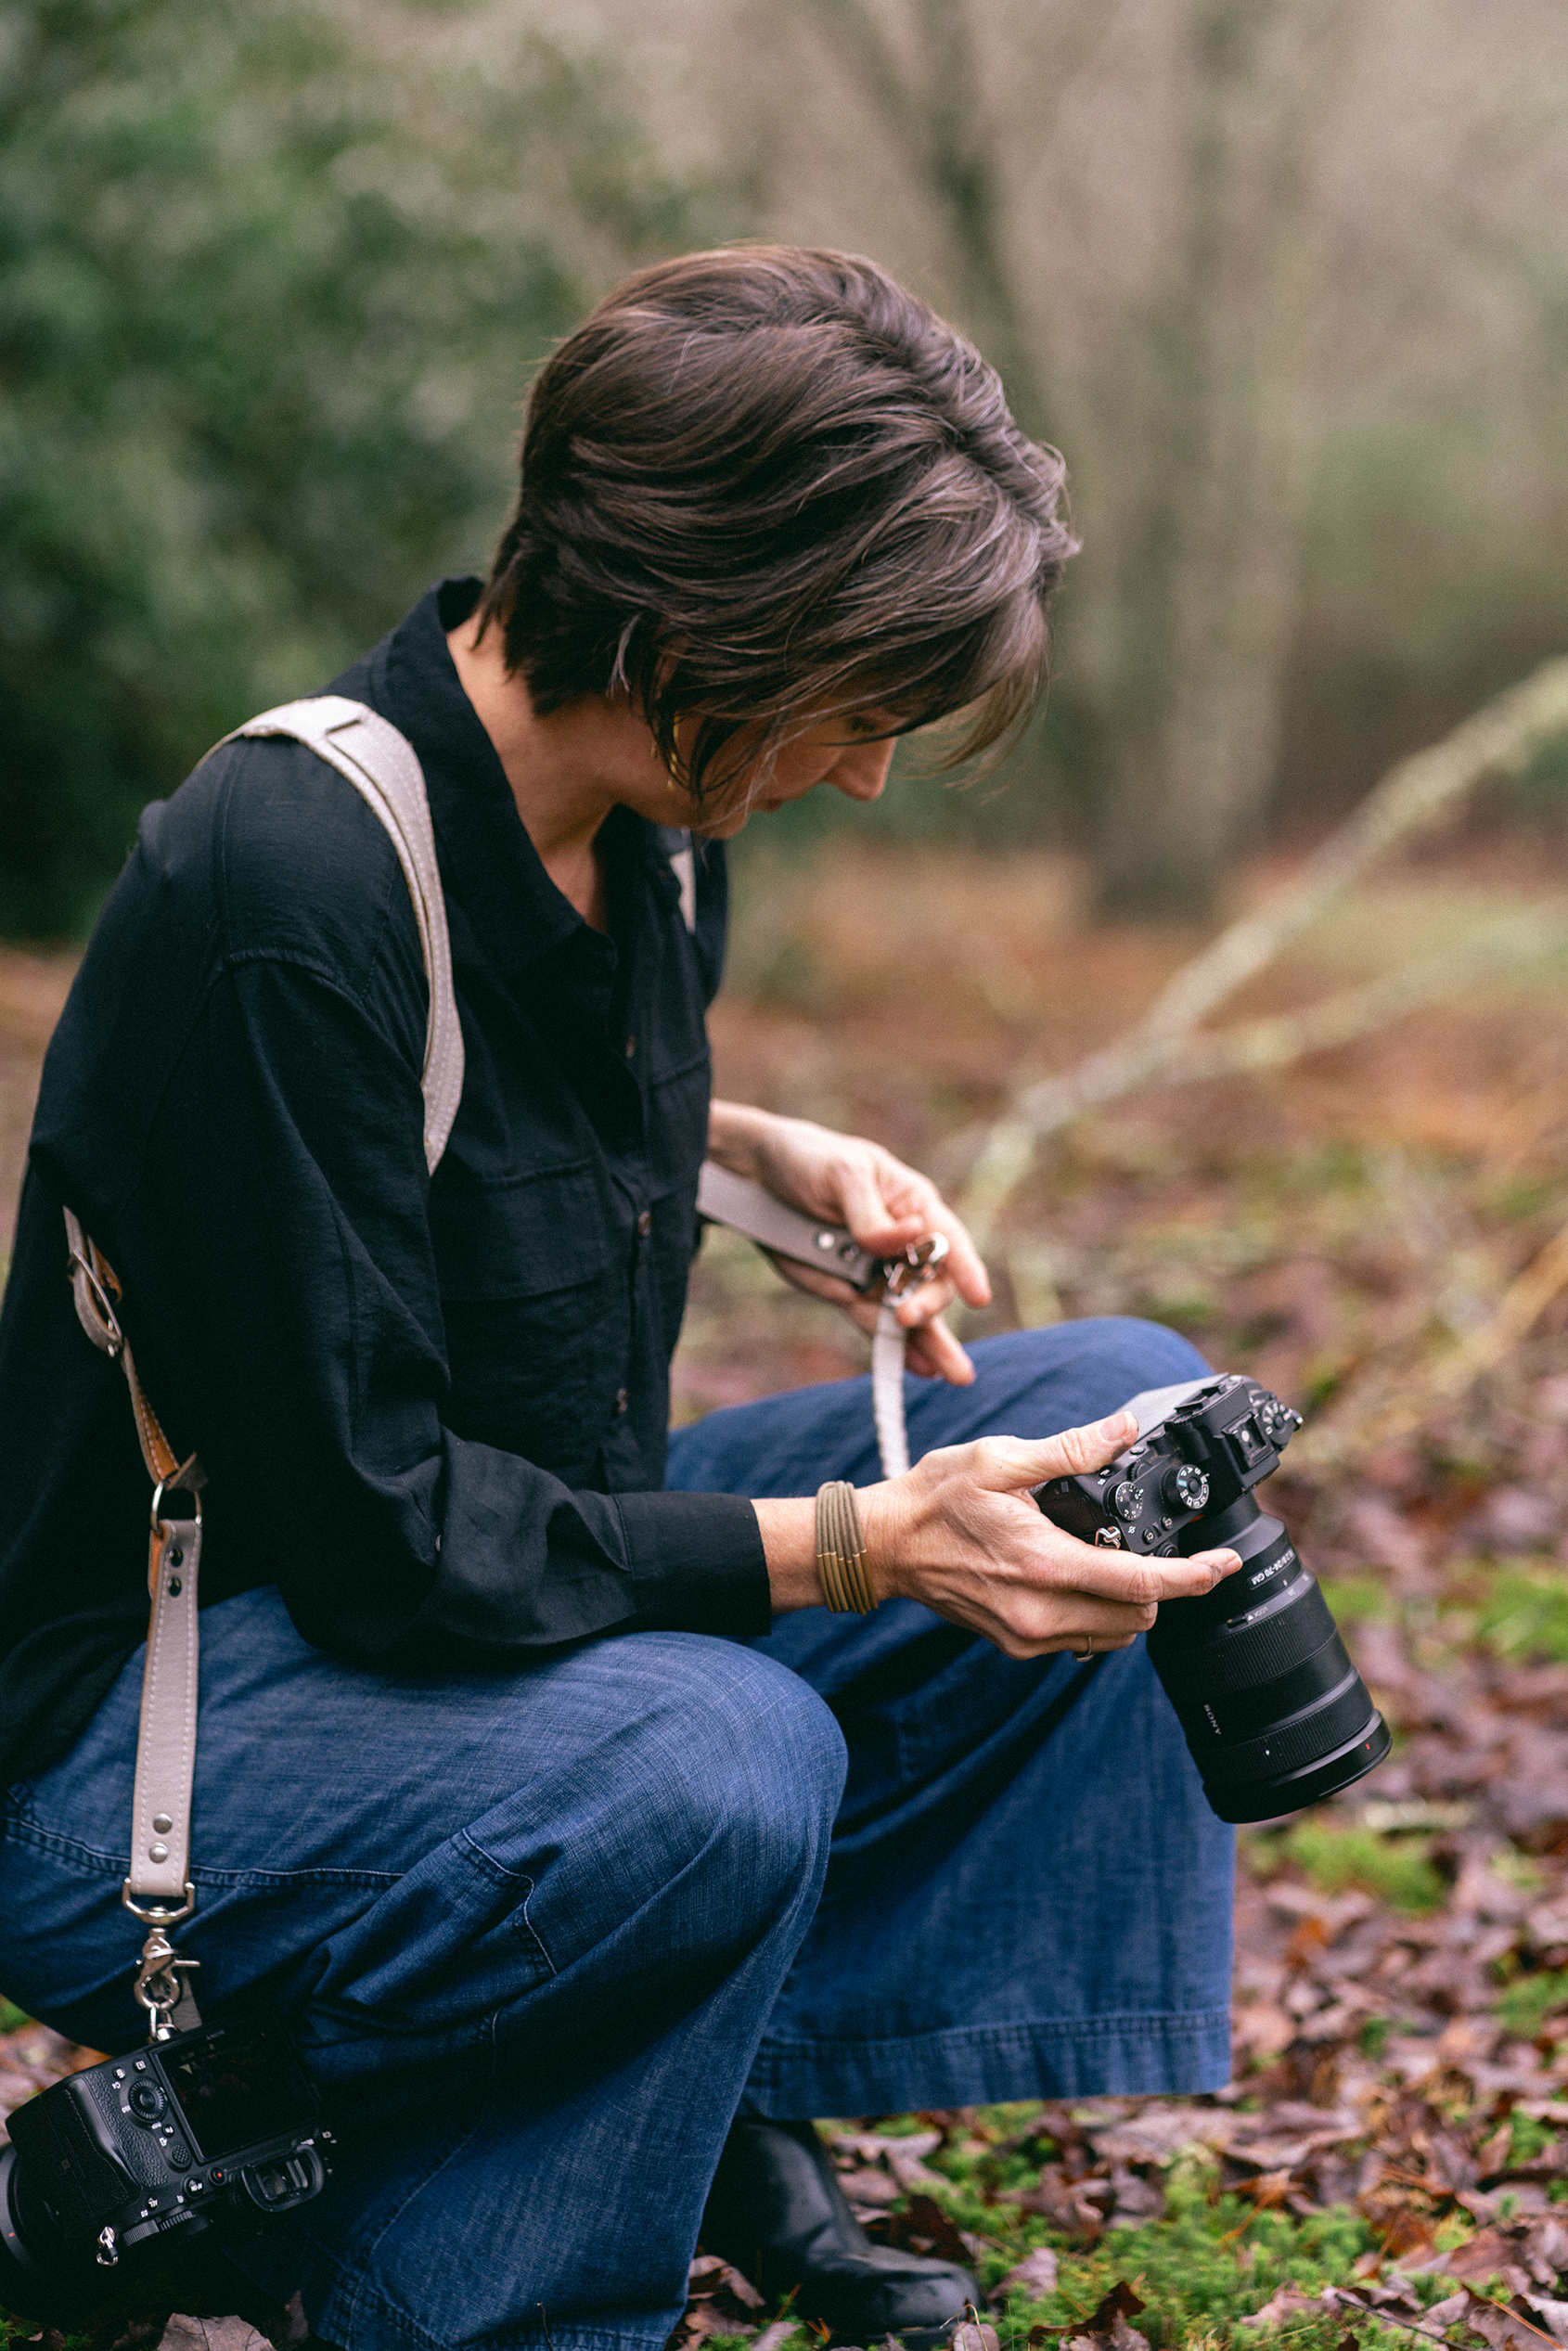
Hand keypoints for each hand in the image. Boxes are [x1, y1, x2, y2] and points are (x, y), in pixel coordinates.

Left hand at [707, 1101, 989, 1383]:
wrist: (760, 1176)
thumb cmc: (812, 1159)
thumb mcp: (843, 1175)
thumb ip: (871, 1214)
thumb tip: (910, 1236)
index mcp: (912, 1204)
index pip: (947, 1238)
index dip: (965, 1267)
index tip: (979, 1296)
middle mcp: (903, 1243)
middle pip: (930, 1282)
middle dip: (927, 1304)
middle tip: (910, 1317)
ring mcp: (877, 1270)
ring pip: (911, 1312)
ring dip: (930, 1343)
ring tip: (954, 1375)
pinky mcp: (849, 1291)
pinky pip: (876, 1322)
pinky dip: (895, 1346)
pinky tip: (920, 1368)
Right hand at [852, 1408, 1241, 1657]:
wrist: (883, 1546)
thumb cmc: (934, 1498)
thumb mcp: (999, 1458)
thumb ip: (1069, 1449)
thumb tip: (1123, 1429)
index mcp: (1044, 1563)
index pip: (1141, 1584)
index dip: (1194, 1577)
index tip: (1224, 1564)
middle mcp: (1040, 1611)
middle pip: (1138, 1617)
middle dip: (1160, 1586)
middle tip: (1157, 1548)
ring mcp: (1028, 1635)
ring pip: (1115, 1635)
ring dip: (1130, 1604)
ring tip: (1112, 1561)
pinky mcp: (1016, 1644)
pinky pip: (1082, 1641)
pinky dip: (1098, 1615)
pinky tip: (1080, 1579)